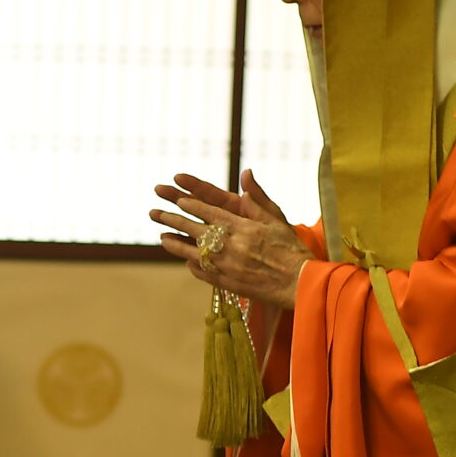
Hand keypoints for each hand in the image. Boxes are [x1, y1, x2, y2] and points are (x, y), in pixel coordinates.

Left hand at [152, 169, 310, 308]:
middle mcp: (230, 245)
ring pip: (193, 252)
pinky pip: (204, 273)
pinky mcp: (227, 283)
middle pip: (195, 230)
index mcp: (242, 227)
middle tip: (156, 213)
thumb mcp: (276, 219)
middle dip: (173, 220)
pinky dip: (193, 265)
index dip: (191, 205)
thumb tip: (245, 174)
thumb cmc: (290, 249)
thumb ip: (257, 198)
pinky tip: (186, 260)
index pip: (210, 212)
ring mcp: (226, 266)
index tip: (178, 199)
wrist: (299, 282)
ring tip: (162, 237)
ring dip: (175, 244)